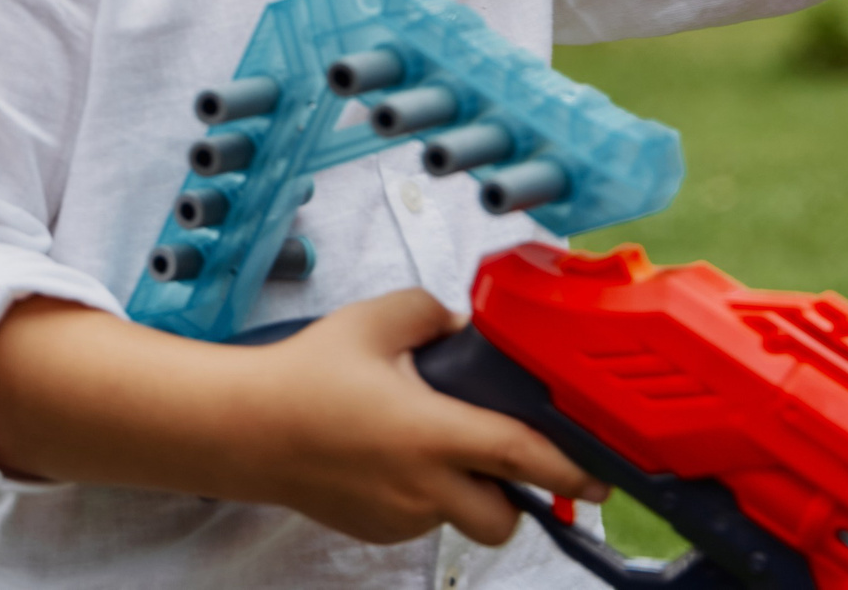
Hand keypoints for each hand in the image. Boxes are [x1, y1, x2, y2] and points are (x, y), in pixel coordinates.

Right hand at [231, 290, 605, 545]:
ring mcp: (399, 516)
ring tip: (434, 448)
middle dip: (517, 494)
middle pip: (504, 517)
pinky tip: (392, 459)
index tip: (604, 476)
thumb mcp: (375, 322)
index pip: (520, 456)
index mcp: (430, 433)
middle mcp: (421, 486)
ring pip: (462, 520)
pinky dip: (426, 498)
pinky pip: (423, 522)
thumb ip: (432, 315)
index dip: (571, 468)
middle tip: (499, 454)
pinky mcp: (377, 532)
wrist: (244, 428)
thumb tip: (463, 328)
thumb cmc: (306, 376)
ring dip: (468, 494)